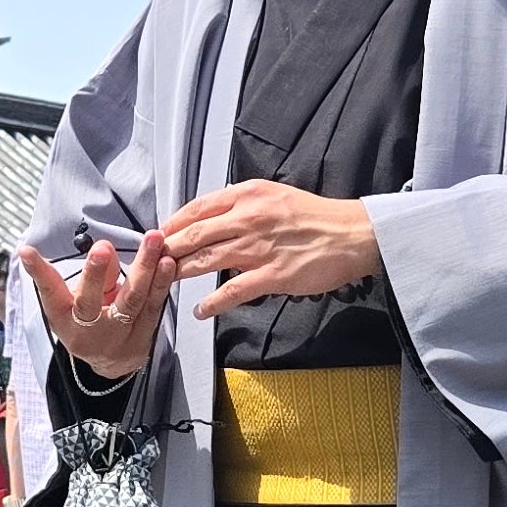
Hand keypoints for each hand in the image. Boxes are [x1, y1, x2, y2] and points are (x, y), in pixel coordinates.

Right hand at [19, 232, 175, 381]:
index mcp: (64, 319)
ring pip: (131, 301)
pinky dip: (161, 284)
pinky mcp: (143, 337)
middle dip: (96, 273)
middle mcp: (88, 330)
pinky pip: (154, 307)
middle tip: (102, 247)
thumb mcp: (77, 302)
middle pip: (91, 302)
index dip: (39, 273)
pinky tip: (168, 263)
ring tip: (153, 243)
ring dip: (144, 269)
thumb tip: (105, 248)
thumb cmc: (89, 321)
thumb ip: (93, 276)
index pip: (49, 294)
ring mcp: (118, 336)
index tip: (27, 252)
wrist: (111, 363)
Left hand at [159, 181, 378, 321]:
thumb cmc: (317, 217)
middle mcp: (249, 218)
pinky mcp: (271, 275)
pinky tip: (200, 310)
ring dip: (181, 272)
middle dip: (169, 248)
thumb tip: (217, 217)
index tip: (160, 233)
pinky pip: (232, 291)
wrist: (353, 234)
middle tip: (153, 260)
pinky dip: (212, 303)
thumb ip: (245, 204)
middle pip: (195, 234)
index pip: (199, 207)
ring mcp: (258, 248)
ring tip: (167, 282)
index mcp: (249, 195)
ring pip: (206, 260)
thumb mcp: (276, 195)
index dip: (174, 222)